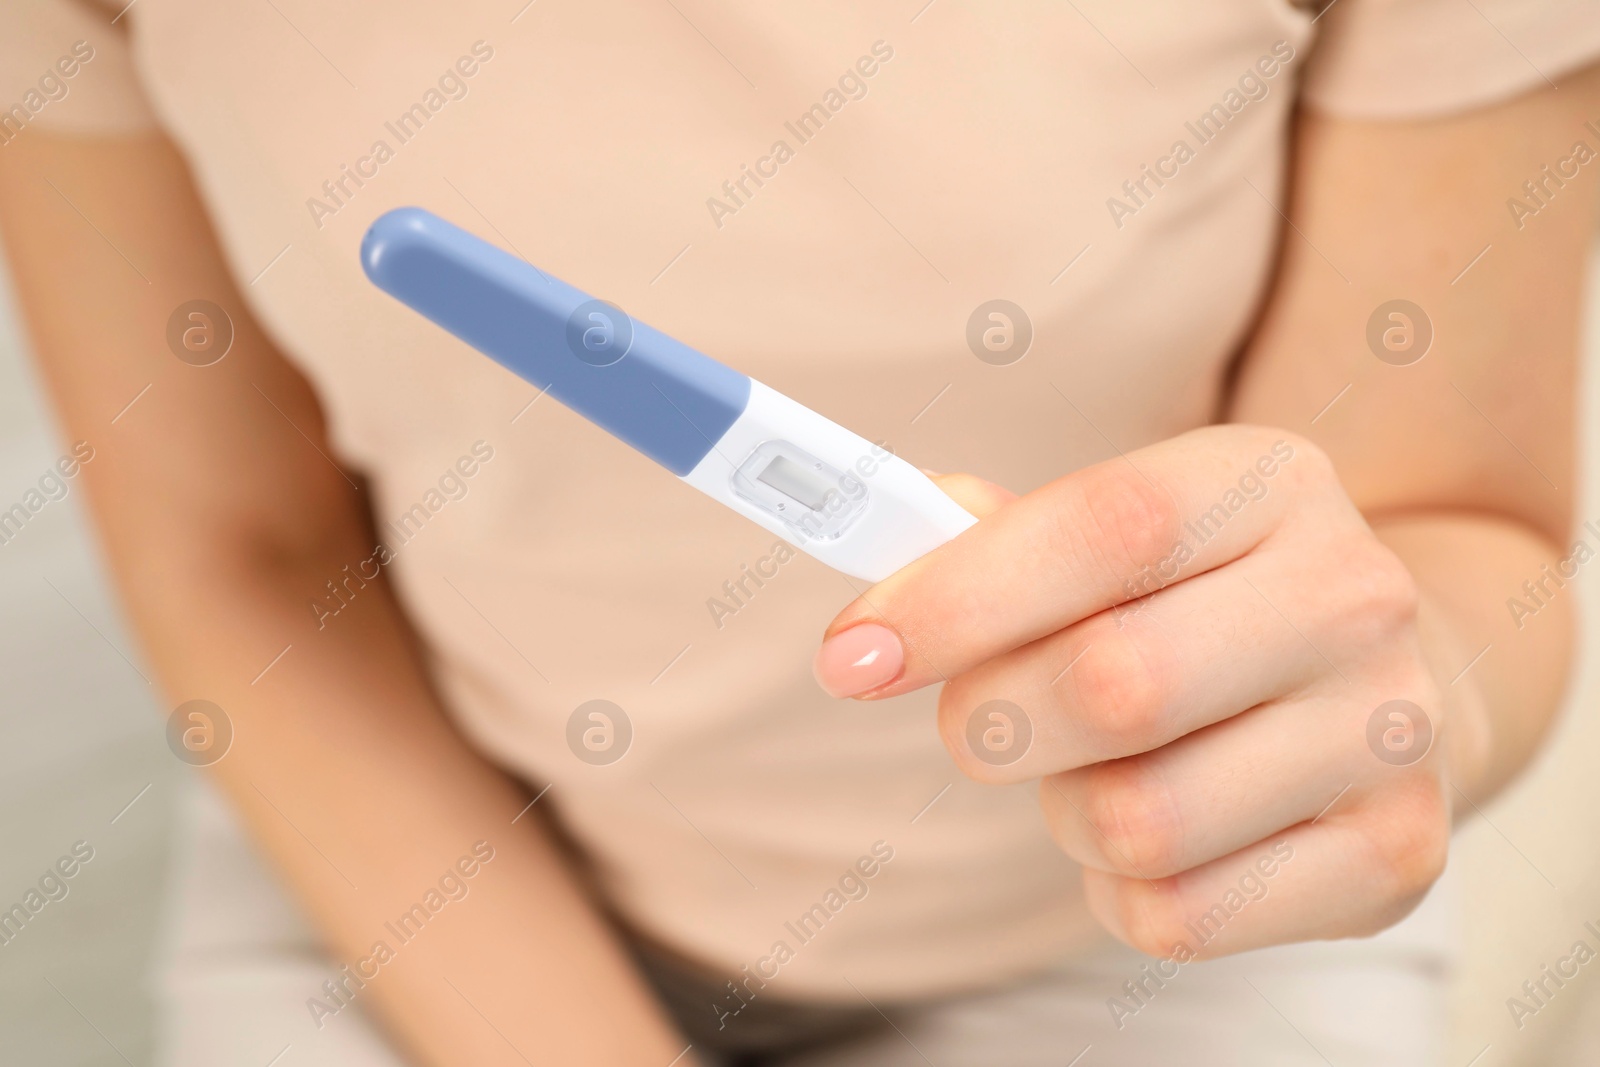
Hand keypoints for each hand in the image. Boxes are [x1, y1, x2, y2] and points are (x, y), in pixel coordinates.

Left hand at [812, 425, 1466, 957]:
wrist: (1378, 680)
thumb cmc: (1201, 601)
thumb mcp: (1123, 532)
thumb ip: (1001, 537)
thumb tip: (895, 542)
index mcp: (1272, 483)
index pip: (1103, 528)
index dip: (956, 599)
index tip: (850, 655)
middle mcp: (1353, 596)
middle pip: (1114, 686)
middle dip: (994, 718)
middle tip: (980, 716)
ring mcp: (1390, 732)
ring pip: (1136, 820)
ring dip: (1066, 809)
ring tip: (1098, 771)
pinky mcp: (1396, 854)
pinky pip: (1178, 915)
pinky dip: (1122, 891)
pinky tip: (1159, 837)